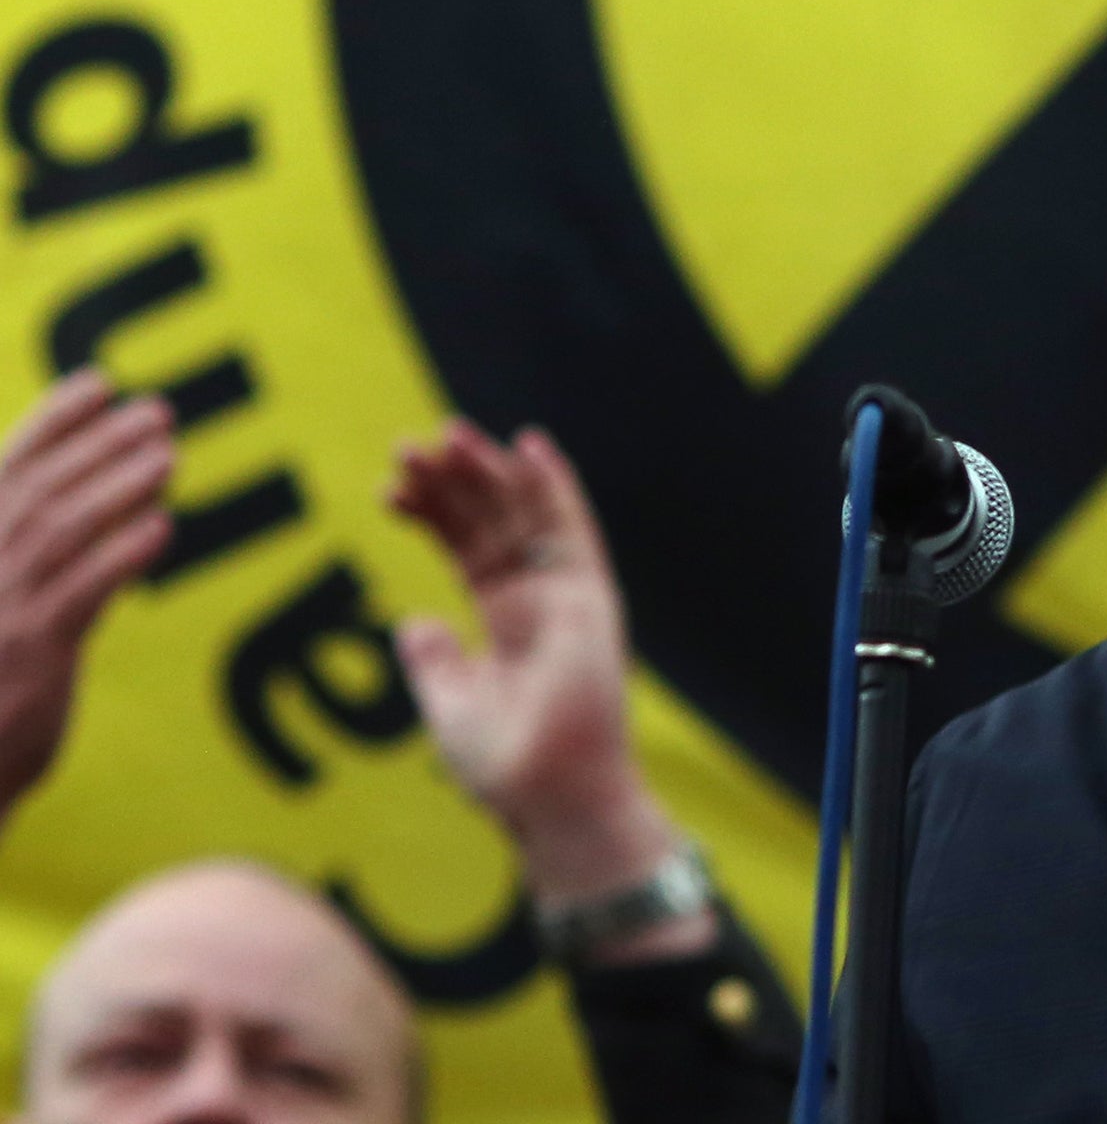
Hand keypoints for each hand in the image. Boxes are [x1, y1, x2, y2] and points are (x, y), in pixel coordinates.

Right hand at [0, 370, 171, 822]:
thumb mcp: (10, 606)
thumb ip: (46, 557)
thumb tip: (124, 507)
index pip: (10, 468)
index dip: (53, 421)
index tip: (100, 383)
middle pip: (41, 489)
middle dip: (100, 442)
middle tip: (158, 410)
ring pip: (63, 531)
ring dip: (119, 486)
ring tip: (169, 454)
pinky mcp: (32, 654)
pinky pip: (83, 592)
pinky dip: (122, 554)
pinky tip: (162, 526)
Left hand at [390, 420, 714, 956]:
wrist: (549, 799)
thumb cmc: (505, 769)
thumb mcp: (449, 705)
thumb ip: (433, 660)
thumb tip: (413, 622)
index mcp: (504, 621)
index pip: (465, 549)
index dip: (429, 513)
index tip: (389, 487)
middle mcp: (537, 600)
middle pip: (491, 522)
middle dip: (452, 482)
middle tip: (408, 446)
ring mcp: (565, 597)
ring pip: (526, 516)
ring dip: (490, 472)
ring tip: (447, 434)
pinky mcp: (590, 600)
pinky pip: (573, 532)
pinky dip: (555, 487)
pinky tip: (528, 445)